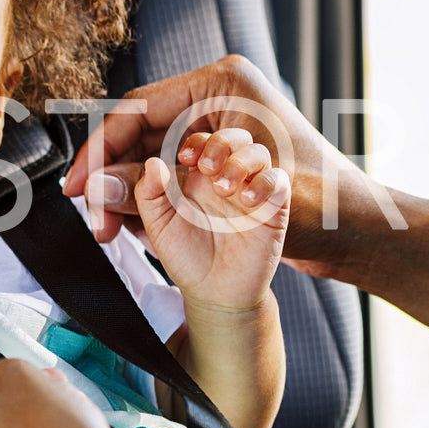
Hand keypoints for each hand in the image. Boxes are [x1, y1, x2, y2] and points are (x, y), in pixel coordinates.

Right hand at [65, 55, 382, 281]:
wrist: (362, 234)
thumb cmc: (324, 207)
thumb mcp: (234, 198)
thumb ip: (162, 194)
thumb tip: (100, 192)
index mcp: (223, 83)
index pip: (138, 107)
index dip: (99, 148)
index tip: (76, 186)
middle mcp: (216, 96)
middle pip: (138, 130)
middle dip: (109, 174)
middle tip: (91, 216)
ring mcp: (216, 123)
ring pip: (147, 152)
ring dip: (125, 189)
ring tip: (109, 228)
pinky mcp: (217, 152)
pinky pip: (166, 168)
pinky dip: (148, 196)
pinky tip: (133, 224)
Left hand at [133, 128, 287, 309]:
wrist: (214, 291)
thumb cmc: (186, 256)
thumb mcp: (158, 225)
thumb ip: (149, 194)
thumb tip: (152, 162)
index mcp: (198, 175)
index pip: (202, 139)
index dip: (195, 140)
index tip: (184, 158)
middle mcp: (227, 177)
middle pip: (234, 136)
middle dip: (220, 143)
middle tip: (205, 167)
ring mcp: (251, 190)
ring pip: (258, 152)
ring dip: (240, 162)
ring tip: (223, 189)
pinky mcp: (273, 209)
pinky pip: (279, 181)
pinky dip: (265, 183)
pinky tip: (247, 202)